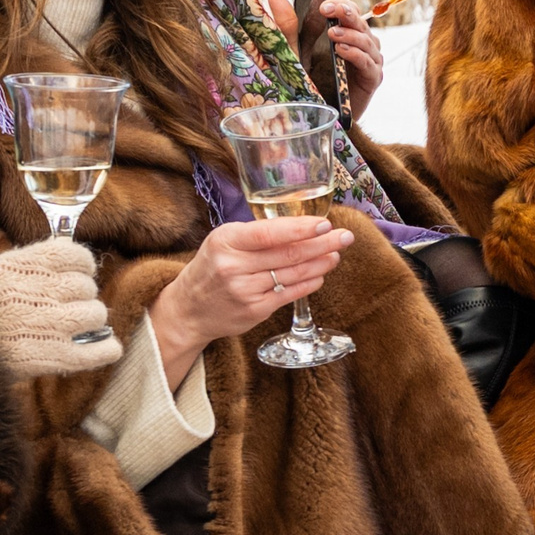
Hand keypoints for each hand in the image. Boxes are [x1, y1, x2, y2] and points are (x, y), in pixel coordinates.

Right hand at [0, 237, 121, 377]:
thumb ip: (32, 261)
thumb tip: (70, 250)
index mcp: (19, 267)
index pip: (73, 254)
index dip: (83, 264)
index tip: (81, 273)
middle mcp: (34, 292)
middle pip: (86, 286)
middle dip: (82, 296)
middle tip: (69, 306)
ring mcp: (44, 325)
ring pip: (95, 314)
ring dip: (91, 321)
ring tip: (77, 327)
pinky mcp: (49, 357)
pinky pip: (96, 351)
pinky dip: (106, 349)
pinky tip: (108, 348)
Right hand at [148, 215, 353, 387]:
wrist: (189, 309)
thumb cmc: (212, 267)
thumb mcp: (224, 241)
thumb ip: (257, 234)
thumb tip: (302, 226)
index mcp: (226, 241)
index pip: (269, 233)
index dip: (301, 229)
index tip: (325, 224)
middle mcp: (234, 266)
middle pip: (288, 254)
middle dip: (322, 244)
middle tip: (345, 237)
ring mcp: (245, 291)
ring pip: (293, 274)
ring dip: (320, 263)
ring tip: (336, 253)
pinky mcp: (255, 310)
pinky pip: (289, 294)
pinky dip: (309, 283)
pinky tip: (321, 274)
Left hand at [265, 0, 384, 118]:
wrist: (313, 117)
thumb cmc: (307, 83)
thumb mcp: (294, 52)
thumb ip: (288, 26)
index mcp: (344, 33)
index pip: (349, 10)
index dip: (340, 3)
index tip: (323, 4)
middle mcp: (360, 44)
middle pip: (360, 22)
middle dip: (345, 13)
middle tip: (328, 10)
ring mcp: (368, 61)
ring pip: (367, 40)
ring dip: (351, 34)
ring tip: (332, 34)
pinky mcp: (372, 79)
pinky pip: (369, 63)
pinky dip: (357, 54)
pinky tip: (341, 51)